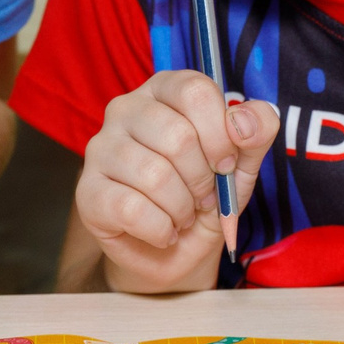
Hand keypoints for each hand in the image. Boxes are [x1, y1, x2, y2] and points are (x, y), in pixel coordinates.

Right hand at [76, 71, 277, 293]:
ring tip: (182, 215)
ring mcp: (100, 149)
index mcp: (164, 90)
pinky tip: (163, 231)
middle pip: (177, 136)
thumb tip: (243, 122)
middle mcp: (125, 109)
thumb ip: (256, 131)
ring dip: (183, 208)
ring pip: (155, 176)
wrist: (175, 253)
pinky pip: (132, 209)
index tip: (225, 164)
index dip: (220, 134)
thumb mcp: (242, 163)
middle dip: (203, 179)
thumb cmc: (206, 197)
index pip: (194, 91)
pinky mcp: (88, 192)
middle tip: (203, 196)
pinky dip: (161, 230)